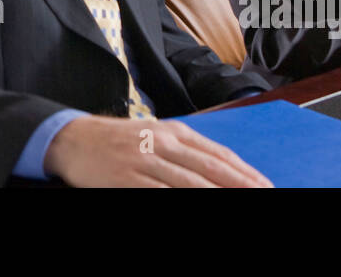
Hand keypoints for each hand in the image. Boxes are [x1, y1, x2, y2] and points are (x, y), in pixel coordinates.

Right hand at [43, 115, 271, 187]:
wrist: (73, 138)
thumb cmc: (119, 140)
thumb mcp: (155, 135)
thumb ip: (185, 150)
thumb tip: (220, 169)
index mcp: (174, 131)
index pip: (218, 153)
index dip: (245, 172)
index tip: (266, 186)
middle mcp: (163, 143)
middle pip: (211, 169)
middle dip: (241, 185)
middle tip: (265, 196)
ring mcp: (145, 161)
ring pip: (191, 184)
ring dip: (217, 196)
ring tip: (239, 205)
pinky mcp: (128, 180)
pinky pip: (161, 195)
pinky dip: (182, 202)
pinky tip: (198, 208)